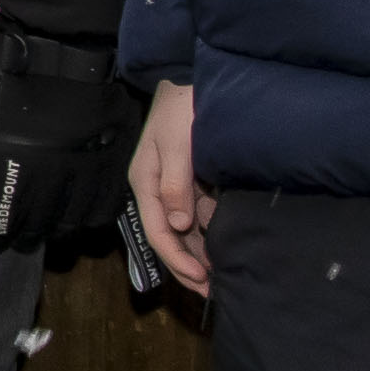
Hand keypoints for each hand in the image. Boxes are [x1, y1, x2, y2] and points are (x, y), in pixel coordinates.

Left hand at [0, 28, 140, 258]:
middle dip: (23, 236)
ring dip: (56, 231)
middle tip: (18, 240)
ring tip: (47, 231)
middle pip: (37, 223)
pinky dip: (91, 218)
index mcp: (14, 162)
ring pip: (72, 221)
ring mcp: (87, 168)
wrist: (65, 47)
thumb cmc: (13, 75)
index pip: (3, 214)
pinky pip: (105, 205)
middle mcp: (52, 173)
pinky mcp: (115, 160)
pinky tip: (80, 217)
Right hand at [130, 77, 211, 297]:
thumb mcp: (177, 145)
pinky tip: (224, 247)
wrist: (193, 78)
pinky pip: (198, 216)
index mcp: (145, 183)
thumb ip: (176, 185)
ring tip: (221, 278)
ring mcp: (174, 187)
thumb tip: (177, 224)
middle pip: (168, 238)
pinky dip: (209, 235)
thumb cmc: (182, 109)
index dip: (177, 259)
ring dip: (200, 254)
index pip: (157, 232)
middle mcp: (157, 190)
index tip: (202, 279)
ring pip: (184, 231)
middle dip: (188, 266)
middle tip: (212, 292)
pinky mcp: (192, 181)